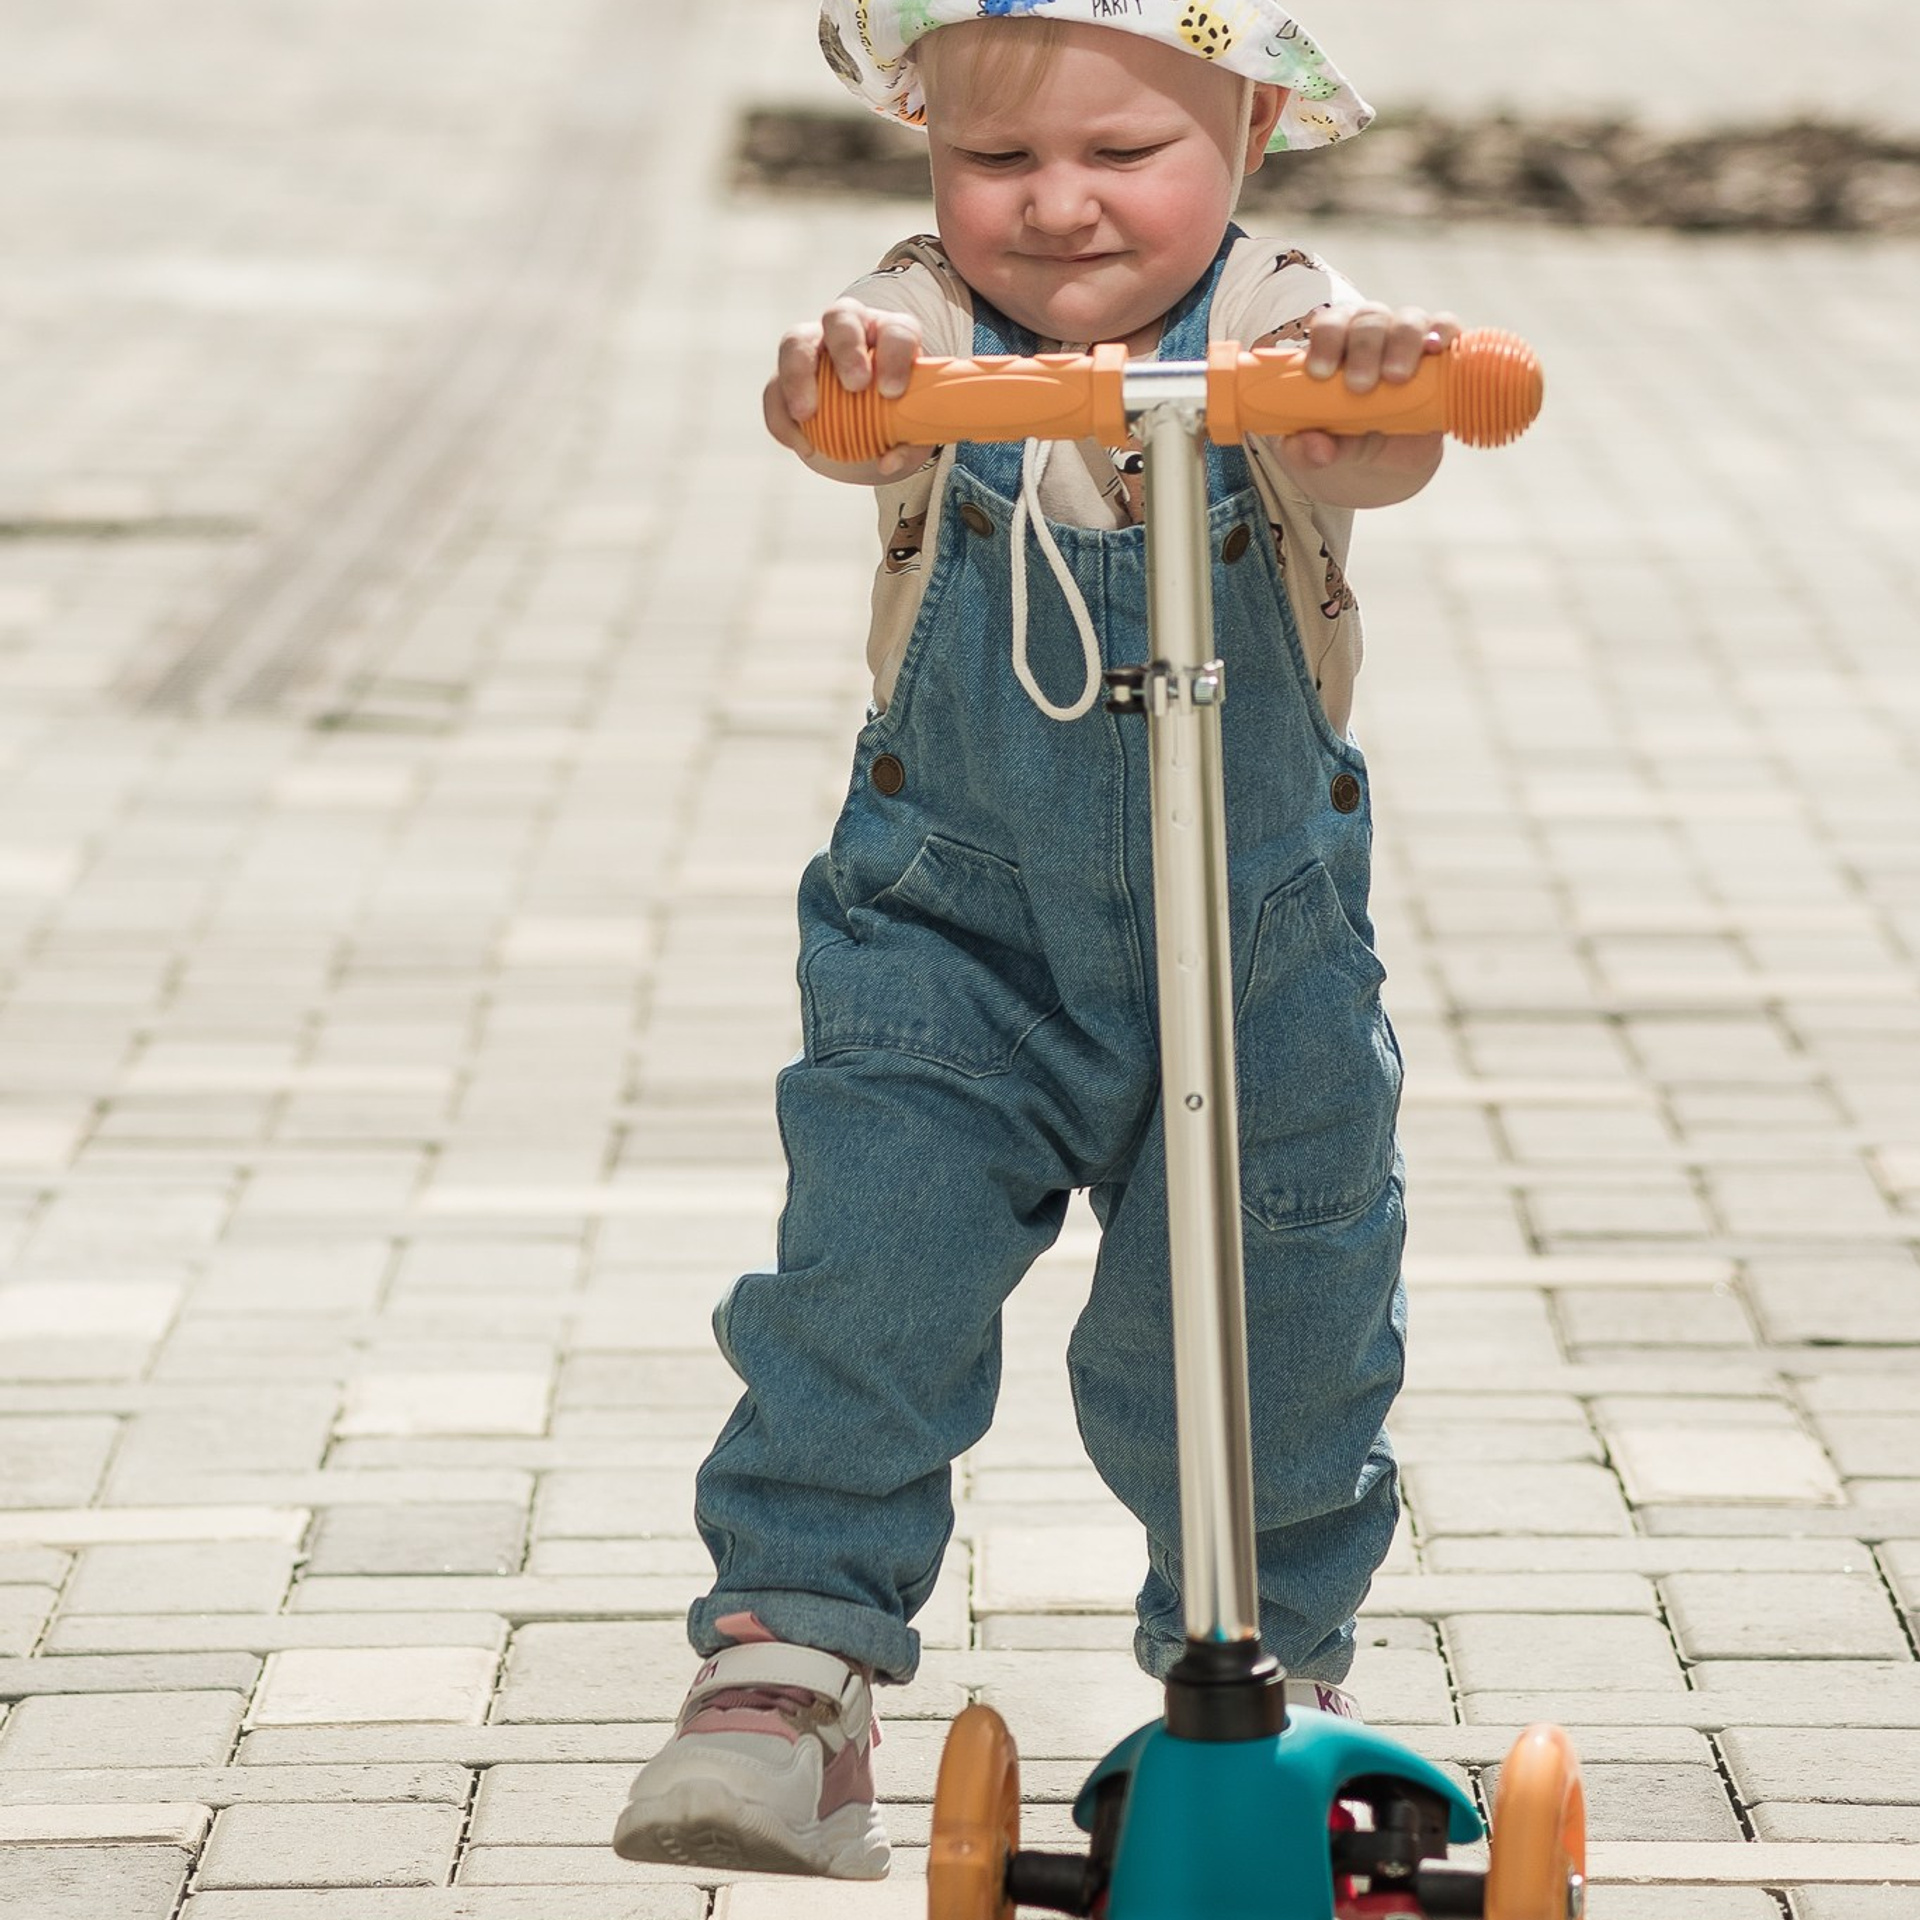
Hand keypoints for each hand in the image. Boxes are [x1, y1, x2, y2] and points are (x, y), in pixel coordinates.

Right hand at [764, 299, 932, 481]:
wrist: (873, 417)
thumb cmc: (899, 413)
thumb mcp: (913, 428)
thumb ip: (909, 444)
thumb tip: (888, 462)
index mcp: (890, 334)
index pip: (894, 332)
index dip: (894, 356)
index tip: (892, 391)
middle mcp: (851, 330)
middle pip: (841, 318)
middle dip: (846, 349)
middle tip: (855, 385)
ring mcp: (814, 346)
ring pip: (796, 342)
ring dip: (798, 377)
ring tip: (806, 414)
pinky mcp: (787, 372)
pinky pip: (775, 389)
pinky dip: (782, 417)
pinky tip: (798, 443)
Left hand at [1272, 303, 1462, 506]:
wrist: (1383, 460)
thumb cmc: (1343, 439)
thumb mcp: (1318, 451)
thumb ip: (1305, 451)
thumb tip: (1317, 449)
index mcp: (1334, 343)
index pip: (1328, 324)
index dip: (1325, 341)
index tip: (1320, 374)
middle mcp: (1372, 331)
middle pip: (1369, 319)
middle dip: (1363, 349)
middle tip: (1359, 386)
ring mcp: (1409, 337)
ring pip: (1408, 321)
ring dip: (1401, 344)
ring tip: (1395, 378)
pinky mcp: (1442, 352)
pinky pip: (1447, 327)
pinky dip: (1443, 333)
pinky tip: (1436, 348)